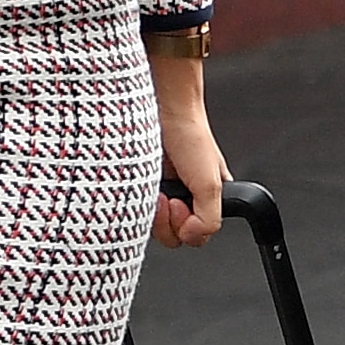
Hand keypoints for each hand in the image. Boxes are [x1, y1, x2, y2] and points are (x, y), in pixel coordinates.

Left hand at [152, 57, 224, 248]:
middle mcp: (184, 197)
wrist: (163, 108)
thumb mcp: (211, 184)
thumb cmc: (190, 135)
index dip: (187, 226)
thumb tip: (194, 236)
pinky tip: (139, 183)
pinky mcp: (137, 185)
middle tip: (166, 196)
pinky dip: (134, 201)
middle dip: (167, 220)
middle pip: (173, 235)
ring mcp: (159, 192)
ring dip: (150, 209)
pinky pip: (133, 209)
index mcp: (207, 198)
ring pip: (152, 226)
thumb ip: (210, 220)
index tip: (181, 203)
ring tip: (153, 186)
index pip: (198, 235)